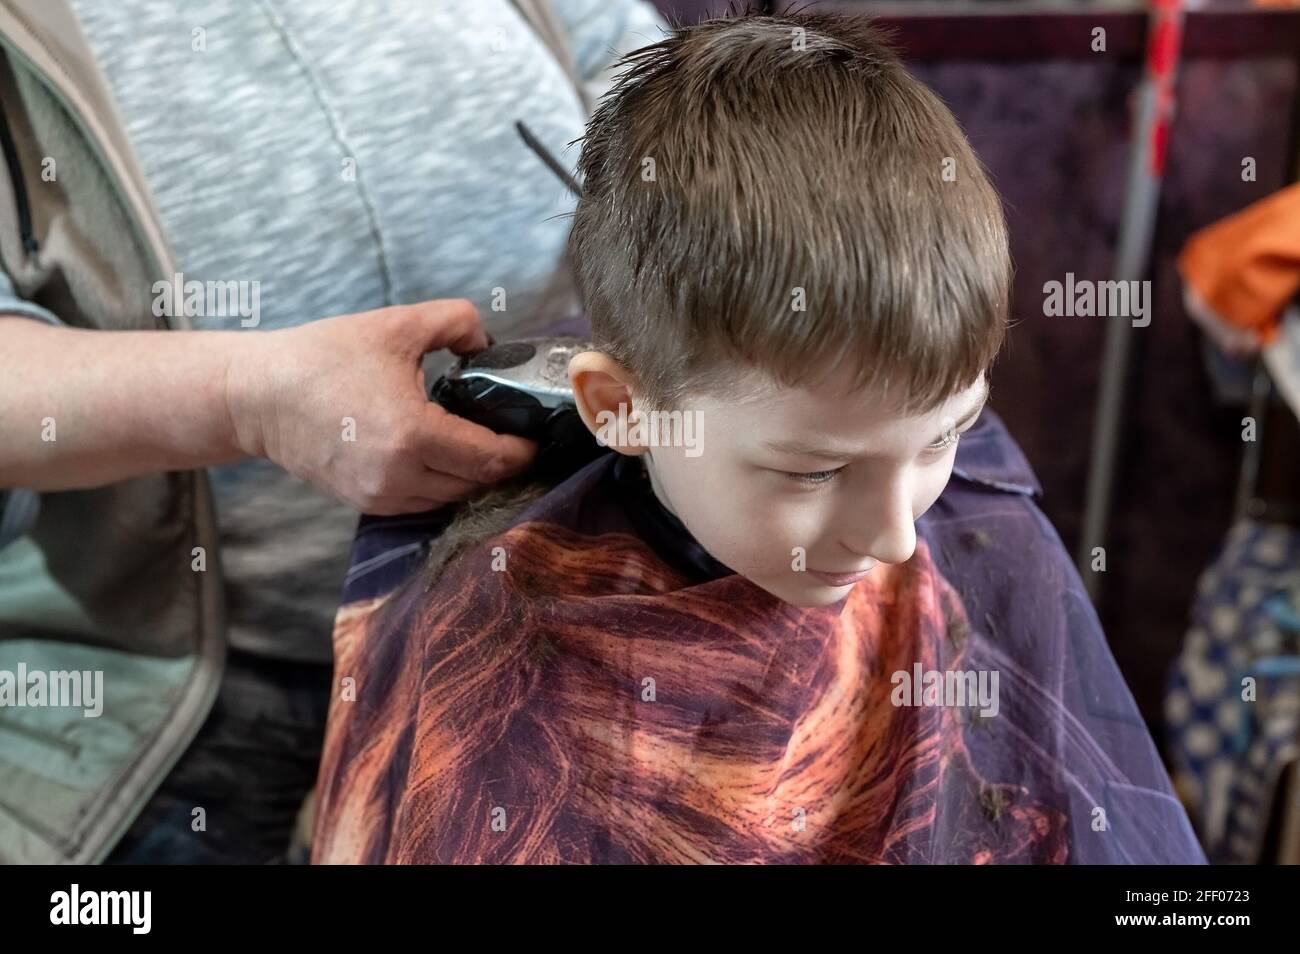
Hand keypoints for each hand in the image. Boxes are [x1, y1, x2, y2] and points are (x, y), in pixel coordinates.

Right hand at [227, 299, 536, 513]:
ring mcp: (380, 495)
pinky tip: (447, 461)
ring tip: (484, 449)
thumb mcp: (396, 325)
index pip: (489, 459)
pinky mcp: (365, 503)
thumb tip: (488, 339)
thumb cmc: (323, 357)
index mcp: (412, 434)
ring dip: (471, 479)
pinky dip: (441, 487)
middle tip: (516, 440)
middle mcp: (398, 475)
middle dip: (501, 466)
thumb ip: (455, 322)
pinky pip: (421, 505)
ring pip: (450, 500)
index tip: (533, 437)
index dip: (520, 452)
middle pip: (475, 485)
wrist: (258, 395)